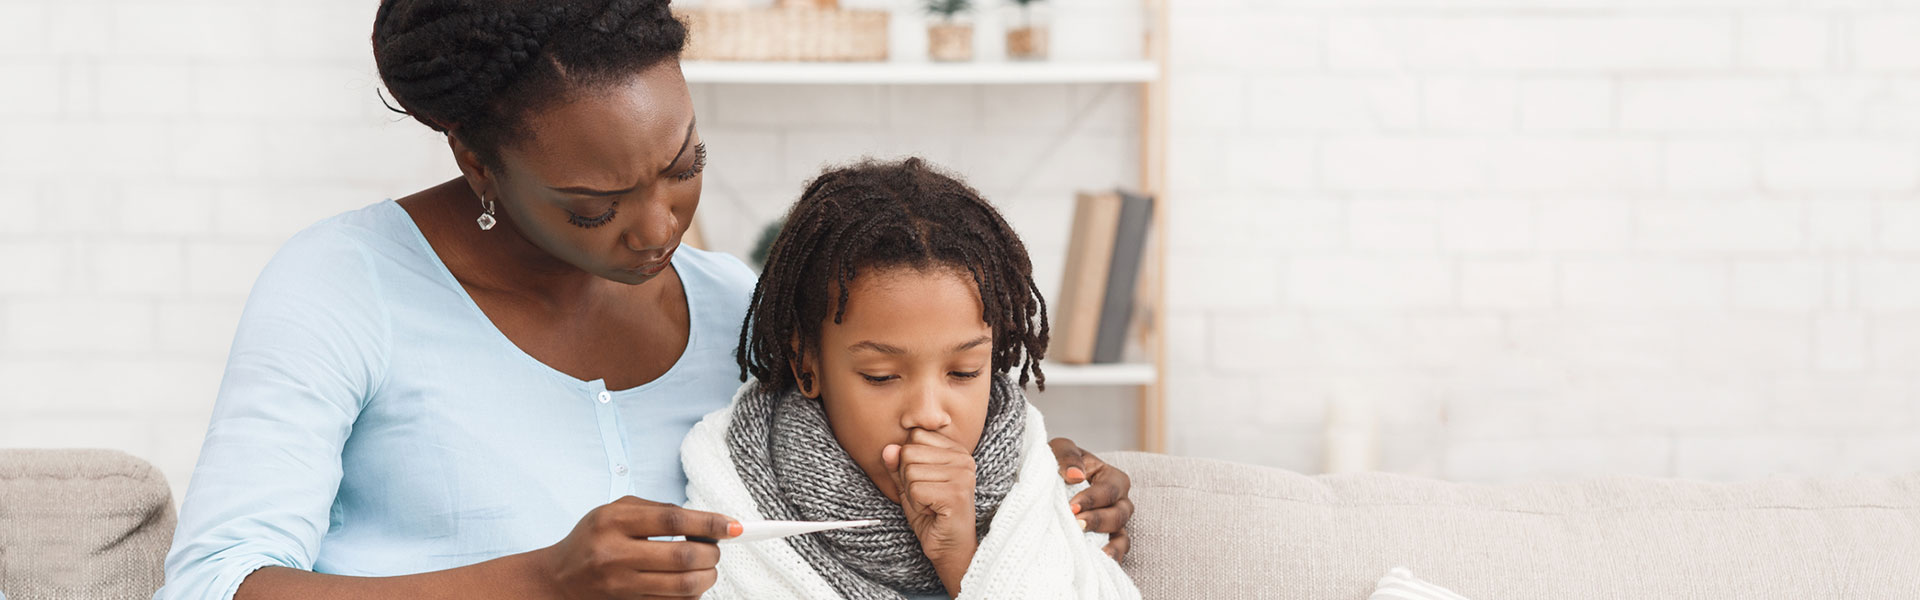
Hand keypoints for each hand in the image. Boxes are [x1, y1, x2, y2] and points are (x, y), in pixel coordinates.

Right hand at [535, 496, 739, 599]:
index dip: (709, 522)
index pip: (673, 520)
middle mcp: (615, 555)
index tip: (733, 526)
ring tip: (706, 566)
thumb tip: (707, 521)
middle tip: (716, 548)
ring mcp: (621, 585)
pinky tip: (690, 581)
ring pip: (684, 585)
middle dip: (713, 552)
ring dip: (707, 575)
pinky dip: (692, 593)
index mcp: (613, 522)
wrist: (559, 578)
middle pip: (684, 556)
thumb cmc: (593, 538)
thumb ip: (658, 511)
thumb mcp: (615, 511)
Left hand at [882, 429, 977, 594]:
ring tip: (930, 504)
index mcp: (956, 449)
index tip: (926, 481)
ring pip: (910, 471)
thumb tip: (888, 448)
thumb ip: (897, 465)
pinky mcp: (956, 493)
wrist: (949, 547)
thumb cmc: (931, 514)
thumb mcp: (909, 484)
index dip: (909, 462)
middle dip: (908, 478)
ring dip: (912, 493)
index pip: (915, 436)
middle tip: (927, 496)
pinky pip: (915, 489)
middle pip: (909, 452)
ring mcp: (962, 475)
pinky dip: (916, 504)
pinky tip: (932, 512)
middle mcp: (964, 458)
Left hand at [1049, 437, 1133, 561]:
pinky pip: (1115, 552)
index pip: (1111, 488)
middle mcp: (1118, 501)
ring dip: (1110, 544)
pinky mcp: (1105, 541)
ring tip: (1096, 552)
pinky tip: (1100, 562)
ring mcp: (1113, 524)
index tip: (1072, 506)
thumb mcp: (1059, 450)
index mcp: (1110, 477)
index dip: (1094, 498)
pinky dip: (1112, 558)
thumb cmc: (1057, 464)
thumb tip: (1076, 475)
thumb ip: (1067, 456)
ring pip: (1122, 536)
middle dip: (1099, 520)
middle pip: (1120, 514)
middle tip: (1076, 524)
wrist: (1043, 485)